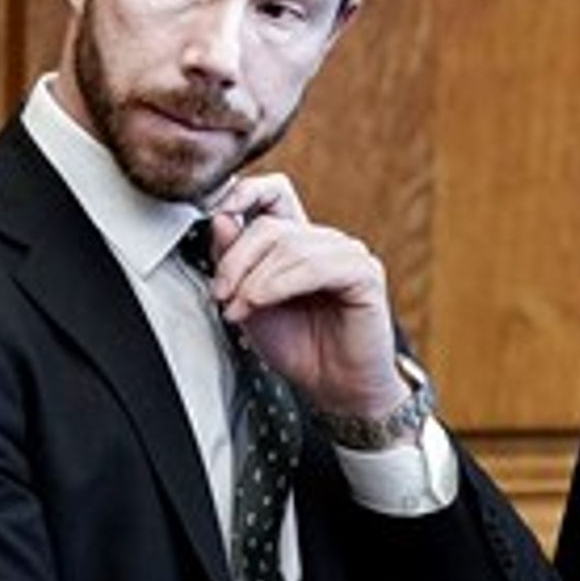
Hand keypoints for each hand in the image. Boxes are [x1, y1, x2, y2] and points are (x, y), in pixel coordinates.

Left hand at [205, 173, 411, 420]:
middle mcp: (324, 241)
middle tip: (221, 294)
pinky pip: (317, 266)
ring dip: (254, 279)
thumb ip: (234, 262)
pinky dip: (281, 283)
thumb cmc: (298, 347)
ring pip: (289, 244)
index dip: (244, 193)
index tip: (213, 215)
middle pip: (270, 225)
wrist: (334, 388)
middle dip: (235, 260)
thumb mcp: (250, 302)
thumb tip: (221, 217)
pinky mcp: (366, 274)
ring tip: (240, 308)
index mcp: (298, 241)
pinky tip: (263, 302)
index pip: (274, 192)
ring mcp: (348, 254)